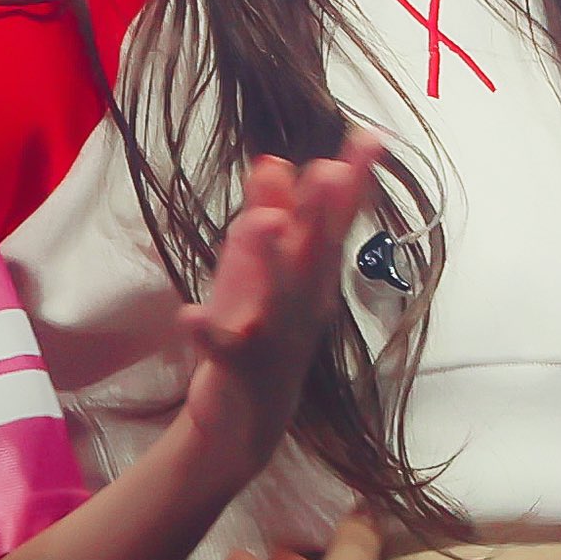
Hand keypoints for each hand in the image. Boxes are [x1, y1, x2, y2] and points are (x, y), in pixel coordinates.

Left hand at [177, 130, 381, 479]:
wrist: (244, 422)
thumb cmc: (257, 330)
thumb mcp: (260, 266)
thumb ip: (270, 212)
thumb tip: (273, 158)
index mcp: (310, 272)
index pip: (334, 219)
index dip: (353, 180)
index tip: (372, 137)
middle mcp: (302, 301)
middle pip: (315, 251)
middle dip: (322, 212)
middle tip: (331, 169)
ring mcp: (274, 335)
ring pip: (277, 295)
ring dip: (271, 259)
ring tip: (263, 221)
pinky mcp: (238, 367)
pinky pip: (223, 348)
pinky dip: (207, 333)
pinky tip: (188, 314)